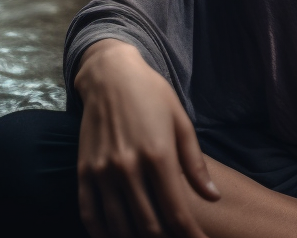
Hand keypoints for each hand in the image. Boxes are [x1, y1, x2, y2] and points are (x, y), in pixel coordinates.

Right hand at [74, 40, 219, 237]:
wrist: (110, 75)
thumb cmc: (152, 96)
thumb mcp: (181, 123)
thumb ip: (195, 164)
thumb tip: (213, 197)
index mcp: (158, 155)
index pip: (176, 211)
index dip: (189, 235)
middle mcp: (128, 167)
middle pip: (149, 225)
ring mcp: (102, 171)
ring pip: (119, 225)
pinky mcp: (83, 172)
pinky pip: (90, 214)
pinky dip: (102, 233)